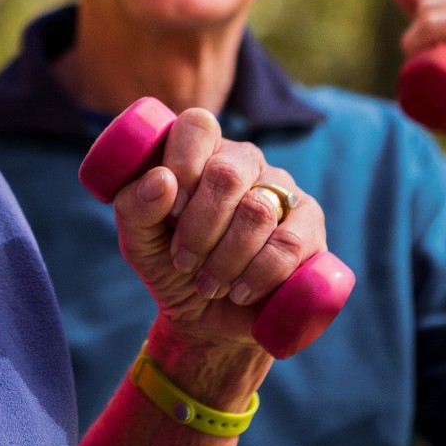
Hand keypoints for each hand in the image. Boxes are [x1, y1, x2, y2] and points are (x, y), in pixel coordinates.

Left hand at [112, 108, 326, 348]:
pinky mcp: (311, 226)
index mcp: (202, 150)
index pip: (197, 126)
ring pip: (258, 212)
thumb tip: (161, 180)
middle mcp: (245, 161)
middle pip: (226, 174)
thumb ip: (134, 207)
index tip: (171, 214)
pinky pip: (289, 244)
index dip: (181, 167)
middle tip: (183, 262)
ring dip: (225, 259)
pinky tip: (241, 291)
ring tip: (210, 284)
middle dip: (199, 228)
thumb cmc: (170, 267)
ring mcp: (283, 190)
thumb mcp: (139, 241)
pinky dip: (259, 275)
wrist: (208, 319)